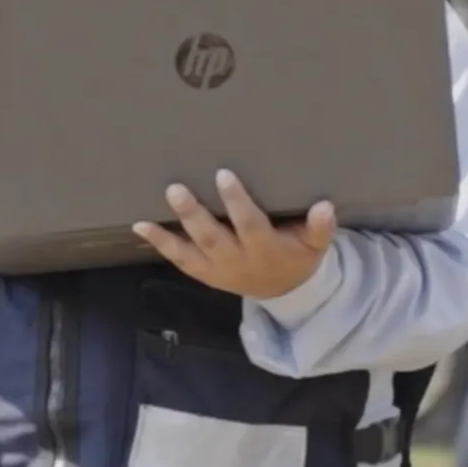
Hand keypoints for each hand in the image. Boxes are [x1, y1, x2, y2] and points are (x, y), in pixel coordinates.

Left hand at [135, 170, 334, 301]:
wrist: (283, 291)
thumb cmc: (297, 256)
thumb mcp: (315, 246)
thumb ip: (320, 228)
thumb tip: (326, 206)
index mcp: (266, 251)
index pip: (249, 225)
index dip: (237, 202)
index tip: (224, 174)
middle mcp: (238, 262)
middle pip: (213, 238)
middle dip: (194, 215)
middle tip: (176, 189)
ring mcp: (218, 270)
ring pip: (192, 251)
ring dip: (169, 233)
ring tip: (148, 215)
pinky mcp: (204, 272)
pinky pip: (180, 259)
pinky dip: (160, 244)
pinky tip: (141, 226)